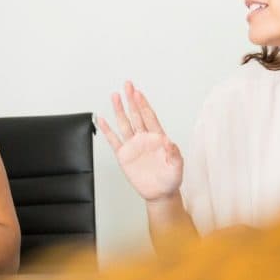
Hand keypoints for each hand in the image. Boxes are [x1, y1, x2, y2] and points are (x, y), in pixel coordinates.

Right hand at [98, 81, 183, 202]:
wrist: (160, 193)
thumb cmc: (171, 179)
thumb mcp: (177, 167)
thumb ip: (174, 154)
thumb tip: (169, 141)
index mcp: (157, 138)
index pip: (149, 117)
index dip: (143, 105)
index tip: (138, 93)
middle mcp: (144, 139)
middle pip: (136, 115)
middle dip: (131, 99)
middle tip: (127, 85)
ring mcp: (133, 146)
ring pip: (124, 124)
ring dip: (119, 110)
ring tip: (114, 96)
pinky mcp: (124, 156)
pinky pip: (114, 141)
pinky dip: (107, 131)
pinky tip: (102, 120)